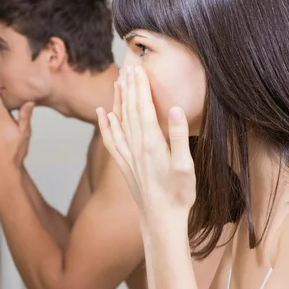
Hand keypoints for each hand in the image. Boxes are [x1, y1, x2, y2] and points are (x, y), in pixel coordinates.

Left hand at [96, 66, 196, 220]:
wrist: (161, 221)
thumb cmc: (179, 195)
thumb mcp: (186, 166)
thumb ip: (180, 137)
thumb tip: (175, 109)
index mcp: (152, 143)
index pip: (144, 108)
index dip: (141, 87)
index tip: (139, 69)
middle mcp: (136, 146)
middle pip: (130, 110)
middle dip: (130, 87)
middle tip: (128, 67)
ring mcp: (128, 156)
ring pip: (119, 121)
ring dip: (118, 101)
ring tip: (117, 82)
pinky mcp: (125, 165)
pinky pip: (111, 140)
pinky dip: (106, 125)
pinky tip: (103, 114)